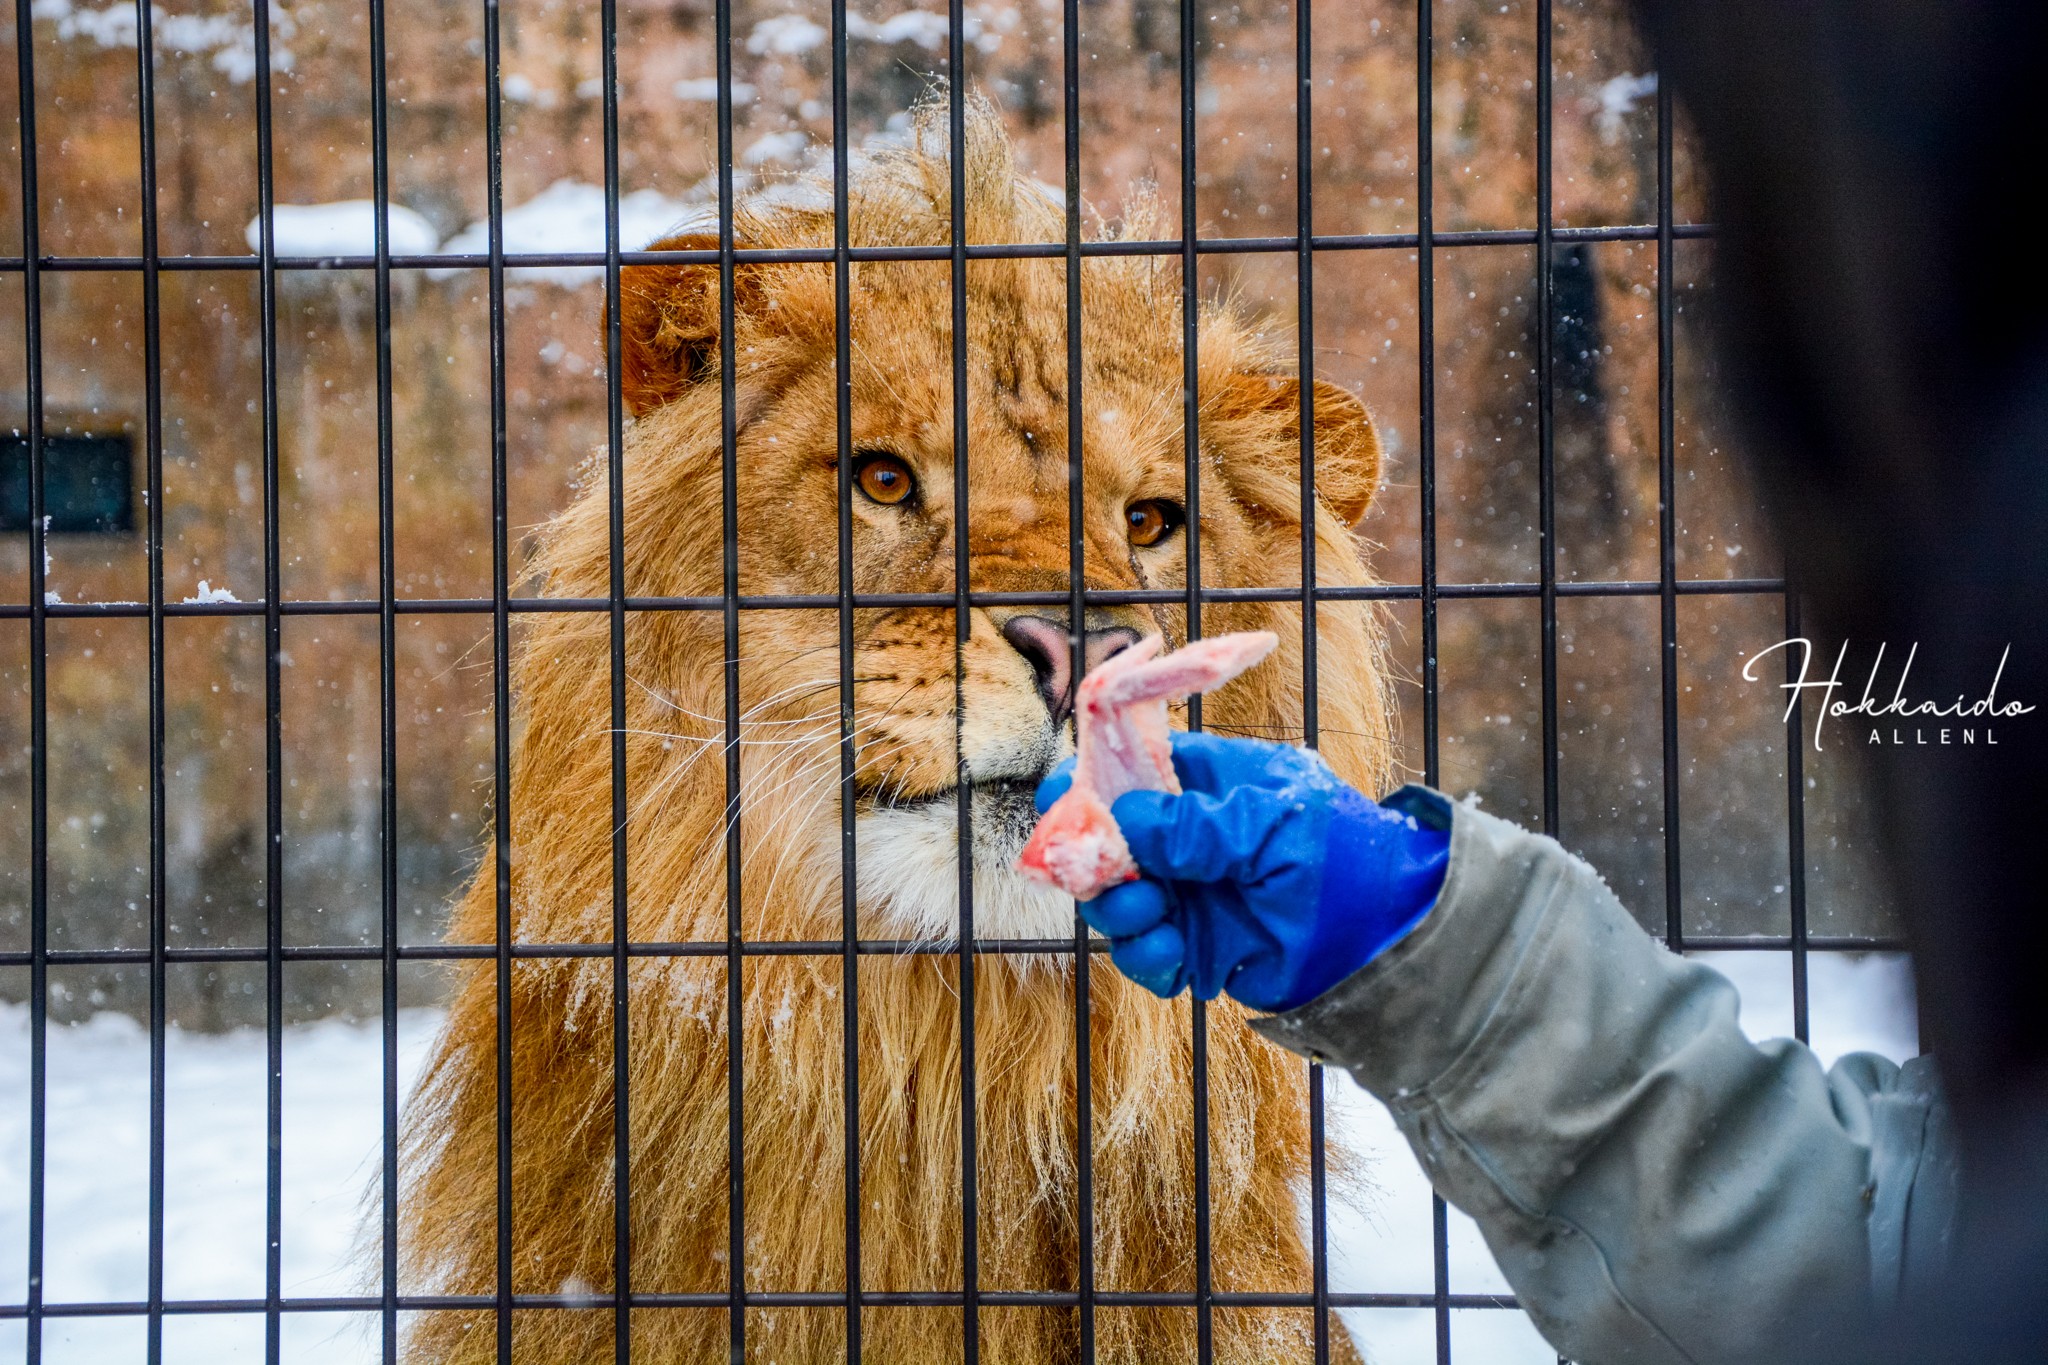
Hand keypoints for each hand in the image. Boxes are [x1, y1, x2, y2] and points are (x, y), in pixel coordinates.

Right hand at [1034, 731, 1448, 1011]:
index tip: (1060, 800)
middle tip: (1109, 876)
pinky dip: (1147, 958)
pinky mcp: (1199, 951)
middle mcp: (1188, 839)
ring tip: (1153, 915)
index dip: (1089, 780)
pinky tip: (1176, 957)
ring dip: (1118, 911)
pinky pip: (1145, 955)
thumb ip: (1195, 823)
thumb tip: (1120, 817)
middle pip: (1106, 841)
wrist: (1392, 937)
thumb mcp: (1271, 823)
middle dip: (1096, 860)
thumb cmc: (1344, 855)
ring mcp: (1192, 895)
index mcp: (1206, 784)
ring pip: (1116, 902)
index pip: (1130, 768)